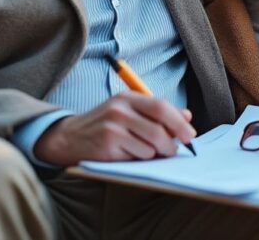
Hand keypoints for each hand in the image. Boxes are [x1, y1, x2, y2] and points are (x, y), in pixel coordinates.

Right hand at [33, 92, 196, 165]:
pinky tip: (130, 155)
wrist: (69, 137)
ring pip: (150, 146)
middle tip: (174, 150)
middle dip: (172, 142)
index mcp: (127, 97)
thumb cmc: (105, 125)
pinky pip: (137, 157)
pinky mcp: (107, 146)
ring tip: (145, 152)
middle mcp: (119, 109)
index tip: (189, 135)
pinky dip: (140, 160)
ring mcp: (112, 127)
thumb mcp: (129, 112)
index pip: (161, 106)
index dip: (179, 122)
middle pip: (158, 127)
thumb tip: (187, 116)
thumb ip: (157, 113)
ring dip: (155, 154)